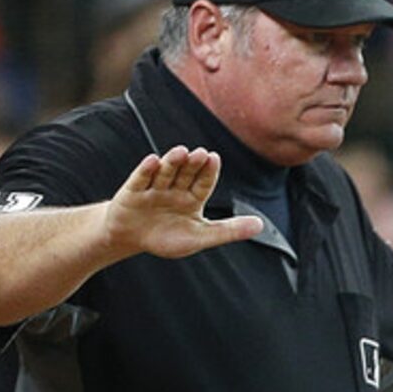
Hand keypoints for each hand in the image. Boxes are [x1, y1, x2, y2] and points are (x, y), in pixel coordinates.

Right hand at [104, 146, 263, 260]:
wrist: (132, 239)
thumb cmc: (167, 237)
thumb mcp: (201, 237)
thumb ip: (229, 230)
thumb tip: (260, 225)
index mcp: (191, 198)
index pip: (203, 183)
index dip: (208, 171)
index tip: (214, 158)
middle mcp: (174, 189)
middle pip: (185, 174)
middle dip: (192, 164)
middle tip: (201, 153)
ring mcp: (153, 189)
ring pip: (165, 173)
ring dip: (172, 162)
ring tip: (182, 152)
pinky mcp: (132, 193)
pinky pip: (141, 180)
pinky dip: (146, 170)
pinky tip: (153, 160)